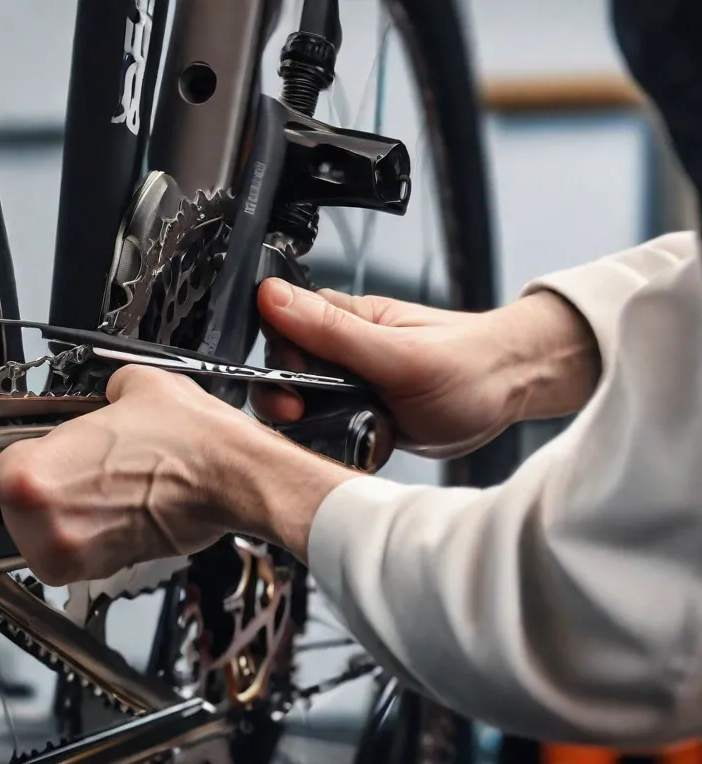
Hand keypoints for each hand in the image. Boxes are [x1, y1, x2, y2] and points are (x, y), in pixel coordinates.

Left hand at [0, 366, 354, 585]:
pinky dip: (92, 532)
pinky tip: (121, 505)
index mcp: (30, 476)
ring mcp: (72, 555)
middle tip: (84, 465)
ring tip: (107, 485)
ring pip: (47, 531)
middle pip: (19, 504)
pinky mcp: (101, 572)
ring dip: (69, 512)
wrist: (233, 477)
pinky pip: (77, 550)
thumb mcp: (130, 386)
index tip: (49, 449)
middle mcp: (43, 524)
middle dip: (48, 485)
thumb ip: (97, 395)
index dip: (29, 453)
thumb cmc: (187, 441)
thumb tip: (103, 401)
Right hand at [252, 278, 599, 457]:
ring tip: (339, 430)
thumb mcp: (398, 354)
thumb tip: (272, 296)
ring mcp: (351, 381)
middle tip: (305, 416)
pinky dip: (330, 439)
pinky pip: (327, 425)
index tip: (292, 391)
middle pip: (283, 369)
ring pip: (301, 401)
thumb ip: (333, 330)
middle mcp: (343, 348)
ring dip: (309, 422)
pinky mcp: (360, 410)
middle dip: (286, 397)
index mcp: (345, 319)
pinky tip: (350, 443)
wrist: (514, 393)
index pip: (280, 327)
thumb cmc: (470, 366)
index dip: (277, 362)